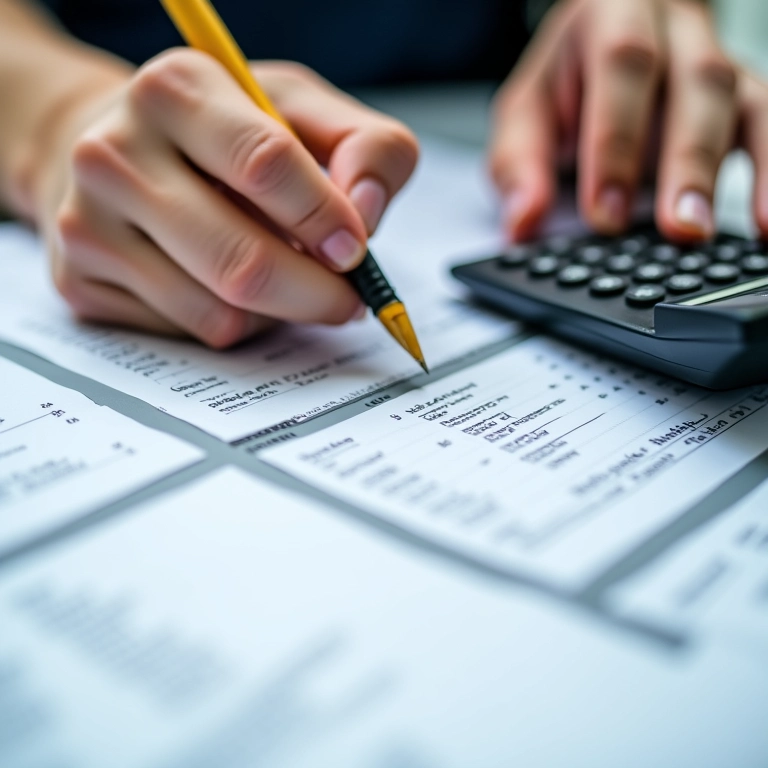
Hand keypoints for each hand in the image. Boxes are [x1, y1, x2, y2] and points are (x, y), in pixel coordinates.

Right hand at [37, 51, 417, 346]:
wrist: (117, 152)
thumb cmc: (224, 134)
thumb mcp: (301, 112)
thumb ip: (366, 146)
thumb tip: (366, 213)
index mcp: (176, 89)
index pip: (265, 163)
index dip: (325, 218)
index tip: (355, 250)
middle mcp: (115, 153)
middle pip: (242, 262)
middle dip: (315, 294)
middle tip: (346, 299)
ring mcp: (87, 223)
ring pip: (220, 313)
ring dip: (276, 313)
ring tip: (283, 279)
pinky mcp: (82, 281)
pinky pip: (191, 331)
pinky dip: (235, 323)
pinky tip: (228, 286)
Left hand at [489, 0, 767, 241]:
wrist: (603, 46)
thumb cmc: (564, 82)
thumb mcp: (523, 115)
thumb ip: (519, 166)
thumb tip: (523, 222)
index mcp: (611, 17)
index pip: (622, 67)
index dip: (616, 143)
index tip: (606, 215)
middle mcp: (675, 31)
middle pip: (696, 84)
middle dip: (685, 163)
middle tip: (677, 229)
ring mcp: (714, 62)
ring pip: (739, 104)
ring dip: (727, 174)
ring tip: (712, 233)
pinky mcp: (739, 98)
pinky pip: (766, 126)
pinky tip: (765, 223)